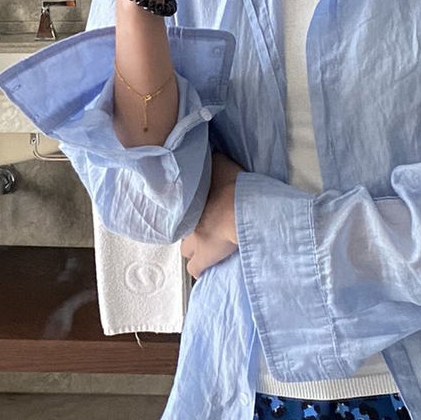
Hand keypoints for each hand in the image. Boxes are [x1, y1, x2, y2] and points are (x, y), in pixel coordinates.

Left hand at [180, 150, 241, 279]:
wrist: (240, 209)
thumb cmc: (233, 186)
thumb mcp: (222, 163)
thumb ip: (214, 159)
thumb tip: (210, 150)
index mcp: (189, 201)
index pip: (180, 209)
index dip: (191, 211)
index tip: (199, 211)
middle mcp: (186, 221)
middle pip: (181, 228)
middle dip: (190, 229)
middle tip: (205, 227)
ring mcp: (193, 241)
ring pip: (185, 250)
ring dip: (194, 248)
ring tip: (208, 246)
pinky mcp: (204, 258)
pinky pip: (196, 269)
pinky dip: (201, 269)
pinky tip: (207, 268)